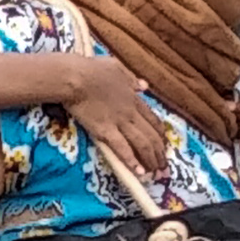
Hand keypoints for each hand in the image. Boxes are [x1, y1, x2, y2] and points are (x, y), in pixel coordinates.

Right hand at [64, 56, 164, 186]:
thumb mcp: (117, 67)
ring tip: (155, 172)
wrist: (75, 77)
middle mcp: (130, 112)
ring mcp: (119, 122)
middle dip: (160, 152)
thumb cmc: (91, 69)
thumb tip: (144, 86)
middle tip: (163, 165)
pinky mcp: (105, 131)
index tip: (164, 145)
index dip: (160, 134)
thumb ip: (131, 79)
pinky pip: (122, 148)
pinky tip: (139, 173)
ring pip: (142, 143)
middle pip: (151, 135)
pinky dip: (132, 161)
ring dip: (151, 159)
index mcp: (133, 98)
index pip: (153, 119)